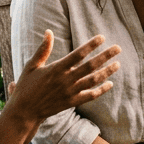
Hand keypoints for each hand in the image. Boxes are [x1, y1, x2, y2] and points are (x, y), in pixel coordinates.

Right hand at [6, 33, 120, 125]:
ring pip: (93, 80)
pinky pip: (90, 96)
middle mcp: (65, 80)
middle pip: (90, 66)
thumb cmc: (27, 86)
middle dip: (105, 56)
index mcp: (56, 69)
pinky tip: (110, 83)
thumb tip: (48, 31)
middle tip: (118, 48)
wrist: (24, 111)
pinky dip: (101, 90)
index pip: (78, 54)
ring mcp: (70, 92)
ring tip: (118, 64)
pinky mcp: (71, 103)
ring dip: (107, 72)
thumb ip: (43, 49)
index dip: (91, 45)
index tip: (102, 37)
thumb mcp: (32, 66)